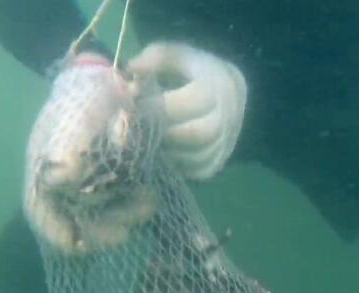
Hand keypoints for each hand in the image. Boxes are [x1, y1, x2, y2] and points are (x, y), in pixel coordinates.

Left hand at [127, 42, 246, 179]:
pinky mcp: (220, 160)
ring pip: (196, 157)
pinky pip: (198, 171)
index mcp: (218, 86)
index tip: (133, 106)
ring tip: (145, 141)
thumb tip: (129, 71)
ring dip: (167, 152)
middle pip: (195, 134)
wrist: (228, 91)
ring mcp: (227, 142)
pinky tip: (160, 154)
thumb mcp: (177, 55)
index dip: (158, 107)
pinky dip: (177, 166)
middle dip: (162, 133)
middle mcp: (228, 116)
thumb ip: (155, 58)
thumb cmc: (194, 71)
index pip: (189, 102)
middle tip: (137, 130)